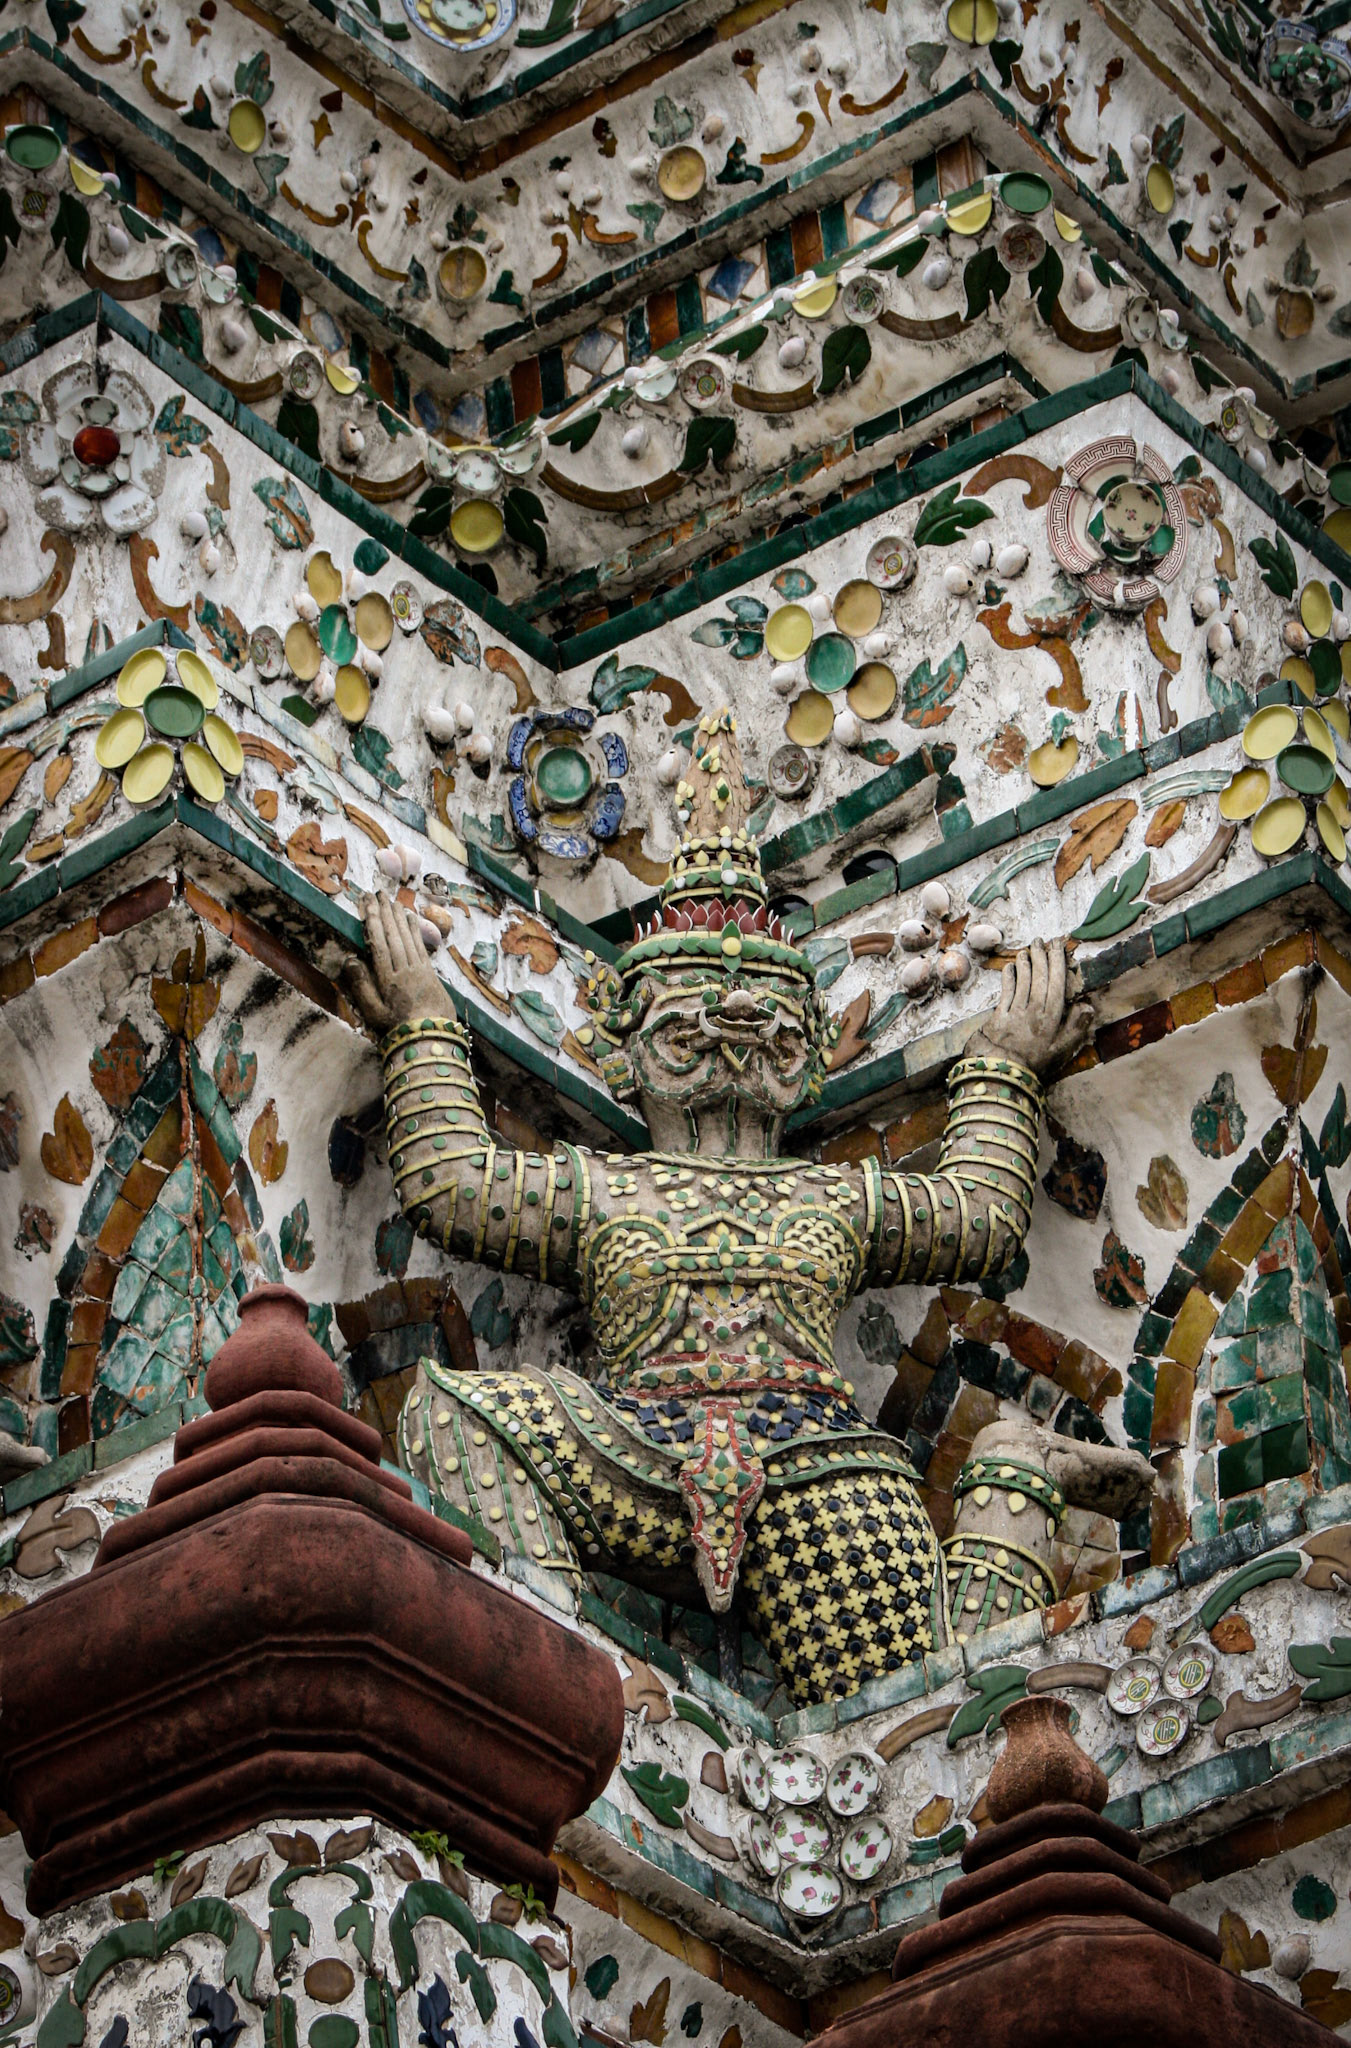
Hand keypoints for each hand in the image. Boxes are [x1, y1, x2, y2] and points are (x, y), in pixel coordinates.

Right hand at [347, 893, 451, 1035]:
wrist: (432, 1038)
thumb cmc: (397, 1028)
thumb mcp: (373, 1013)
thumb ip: (361, 986)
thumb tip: (350, 960)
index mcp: (388, 978)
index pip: (378, 942)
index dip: (372, 921)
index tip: (366, 903)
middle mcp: (404, 969)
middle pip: (393, 935)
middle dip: (384, 913)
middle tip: (378, 894)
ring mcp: (419, 970)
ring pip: (407, 937)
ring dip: (399, 917)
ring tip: (392, 901)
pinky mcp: (430, 973)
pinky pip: (420, 945)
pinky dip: (415, 930)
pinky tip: (411, 919)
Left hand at [966, 938, 1090, 1074]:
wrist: (1002, 1072)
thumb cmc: (1036, 1063)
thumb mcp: (1062, 1050)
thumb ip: (1076, 1027)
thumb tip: (1088, 1005)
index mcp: (1051, 1015)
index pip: (1056, 982)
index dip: (1057, 962)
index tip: (1058, 946)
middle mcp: (1033, 1008)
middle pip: (1039, 977)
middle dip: (1041, 956)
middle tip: (1041, 941)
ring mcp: (1015, 1010)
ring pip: (1022, 981)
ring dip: (1025, 963)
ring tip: (1027, 950)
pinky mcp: (998, 1015)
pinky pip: (1005, 991)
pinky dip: (1008, 977)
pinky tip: (1010, 968)